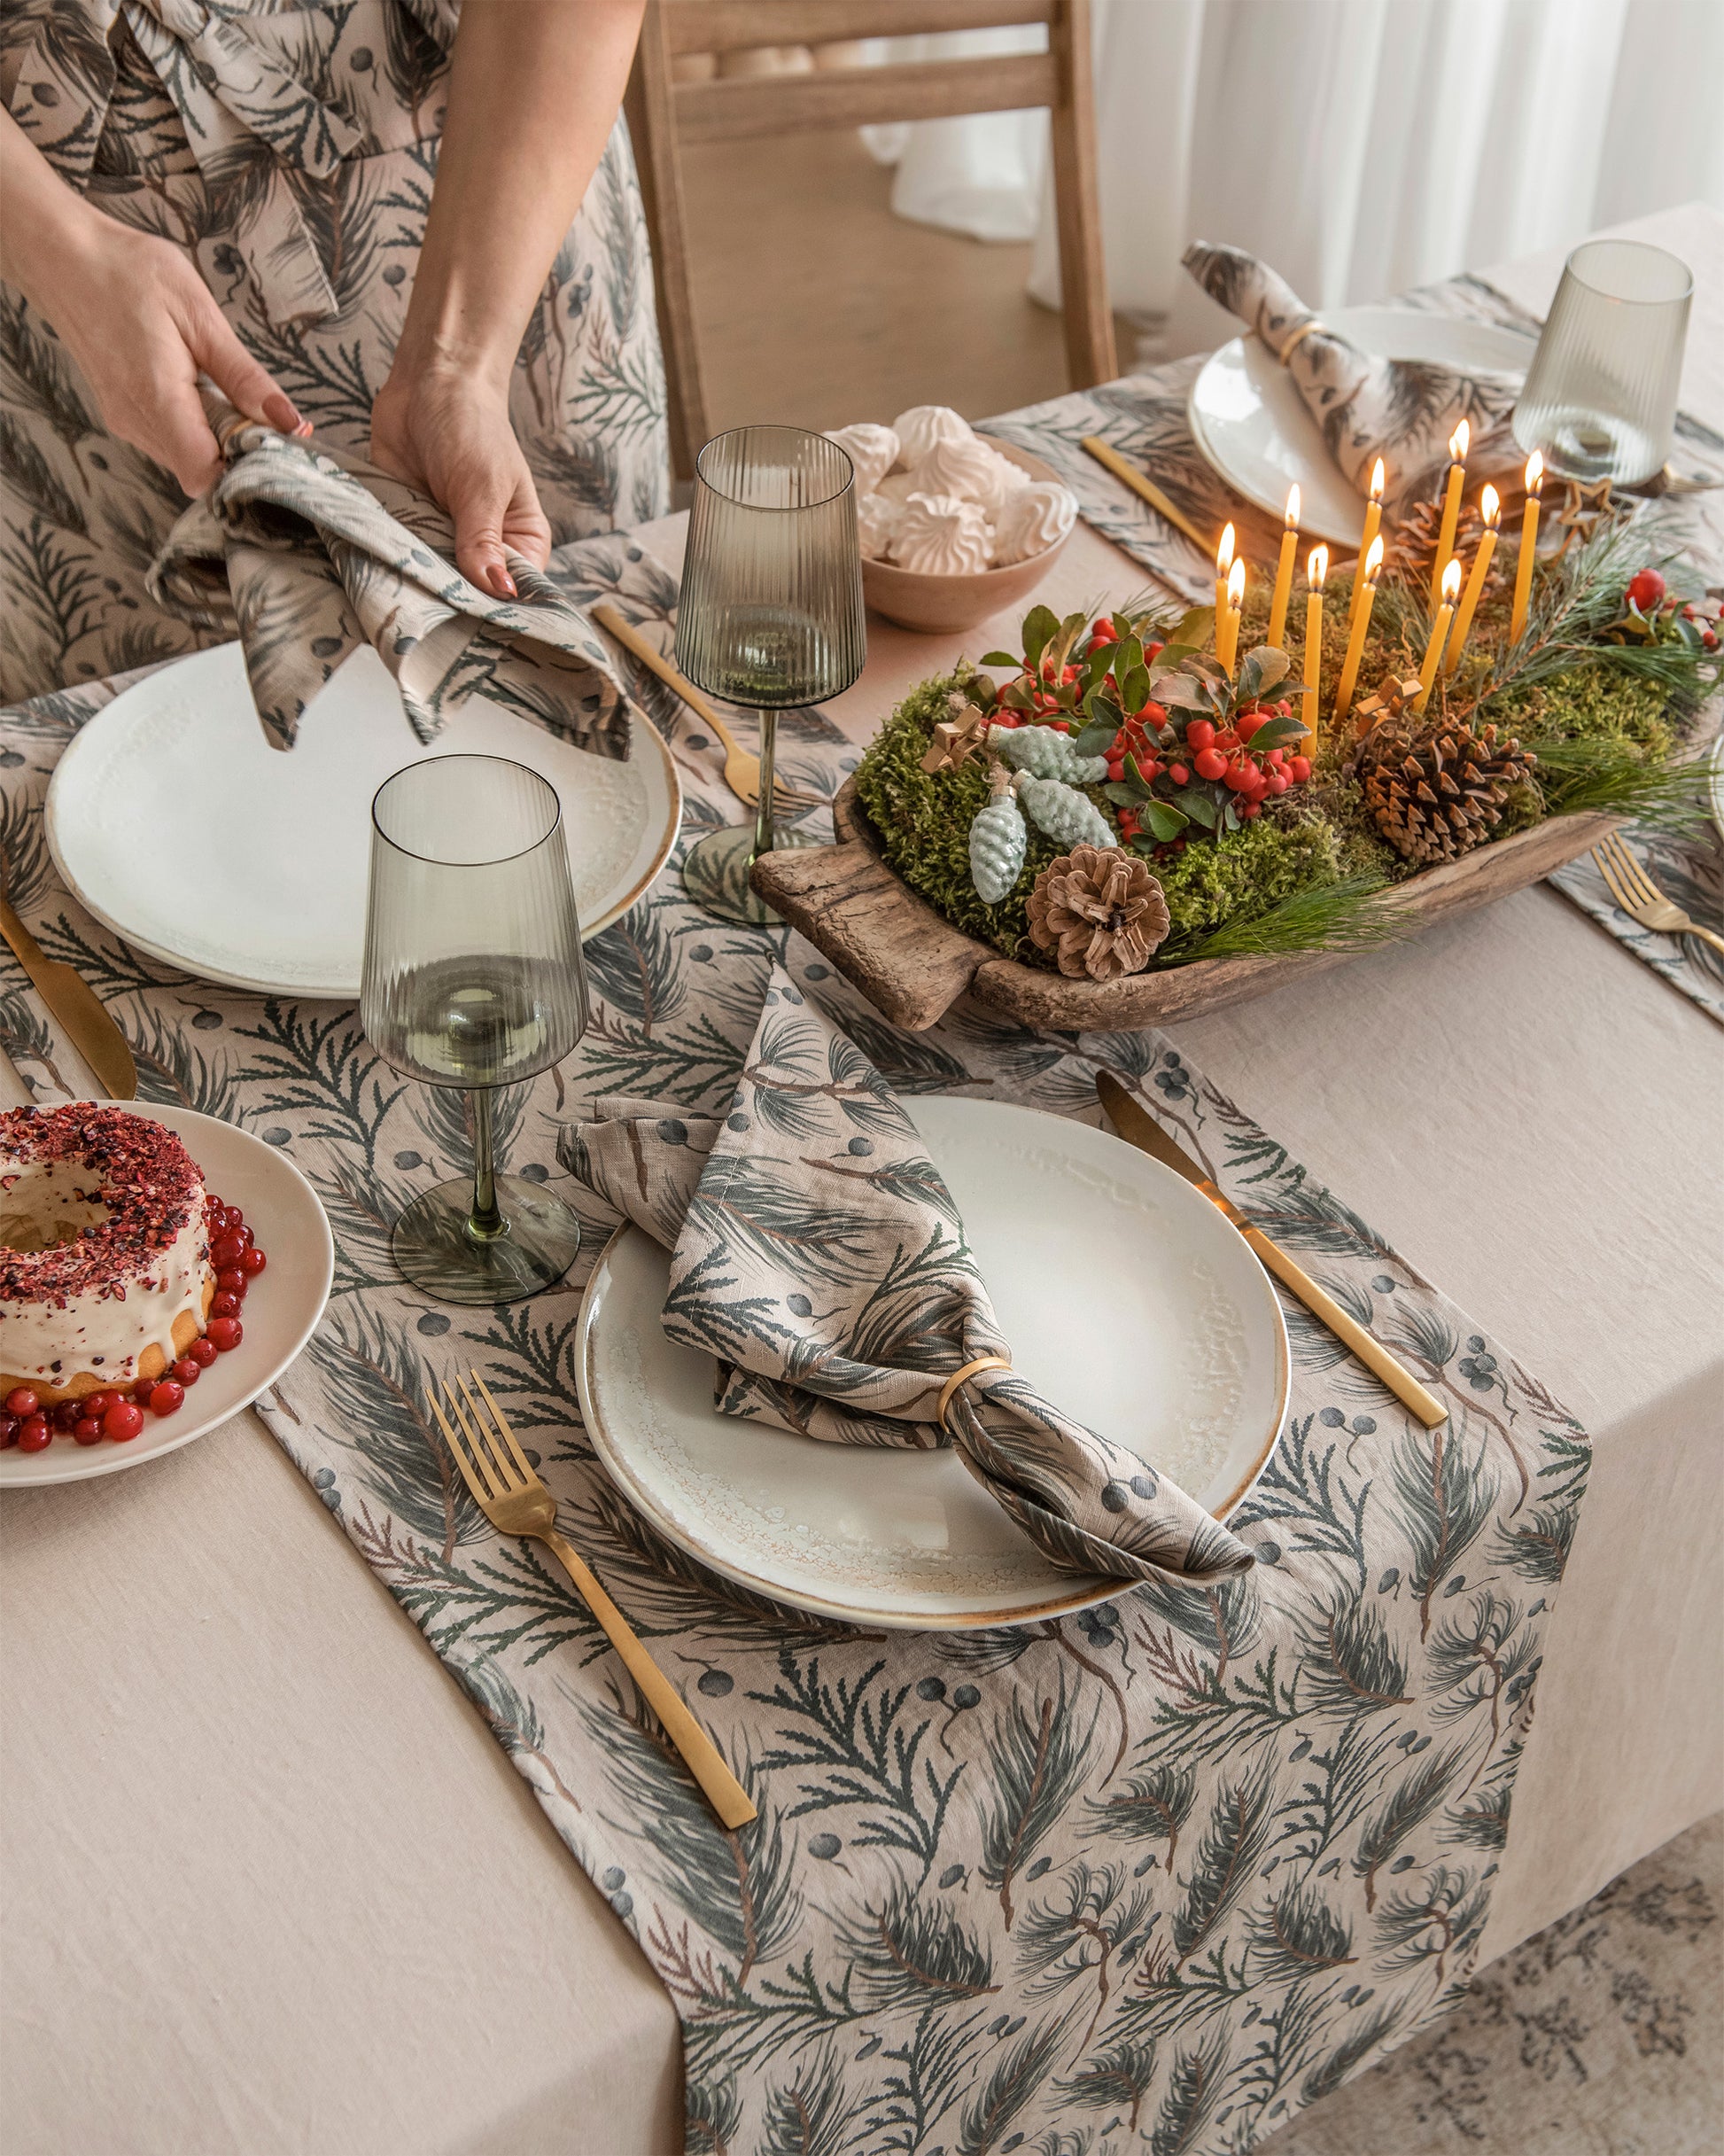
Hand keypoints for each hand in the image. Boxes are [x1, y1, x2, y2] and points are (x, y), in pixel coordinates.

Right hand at [48, 218, 300, 497]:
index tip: (277, 446)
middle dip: (239, 453)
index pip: (205, 474)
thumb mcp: (200, 315)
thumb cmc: (130, 273)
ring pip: (187, 459)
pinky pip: (170, 440)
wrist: (62, 255)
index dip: (246, 471)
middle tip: (265, 414)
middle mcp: (136, 421)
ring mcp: (125, 421)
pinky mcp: (121, 413)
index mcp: (157, 398)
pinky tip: (201, 389)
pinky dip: (196, 427)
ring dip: (218, 439)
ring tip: (228, 392)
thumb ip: (244, 377)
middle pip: (201, 471)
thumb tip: (290, 423)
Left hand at [370, 357, 551, 598]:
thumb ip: (483, 541)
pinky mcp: (407, 530)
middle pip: (471, 595)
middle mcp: (484, 550)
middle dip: (451, 604)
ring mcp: (443, 542)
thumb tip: (500, 592)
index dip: (497, 613)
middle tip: (431, 620)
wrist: (428, 382)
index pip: (516, 595)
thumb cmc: (472, 427)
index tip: (475, 630)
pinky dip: (388, 565)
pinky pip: (399, 558)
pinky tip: (377, 577)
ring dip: (416, 586)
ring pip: (432, 581)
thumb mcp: (482, 486)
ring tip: (401, 604)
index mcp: (520, 543)